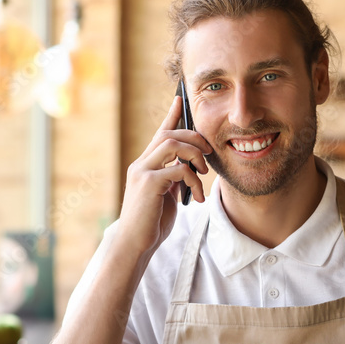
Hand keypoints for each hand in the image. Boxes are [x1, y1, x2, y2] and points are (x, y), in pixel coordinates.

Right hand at [116, 95, 211, 259]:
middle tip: (208, 152)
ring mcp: (143, 172)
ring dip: (194, 155)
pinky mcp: (148, 184)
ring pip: (172, 145)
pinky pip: (178, 169)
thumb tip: (187, 169)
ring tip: (204, 172)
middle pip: (169, 134)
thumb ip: (173, 179)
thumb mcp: (166, 197)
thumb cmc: (151, 223)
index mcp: (145, 165)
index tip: (180, 99)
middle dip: (194, 137)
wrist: (135, 244)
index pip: (159, 134)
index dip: (170, 115)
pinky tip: (198, 196)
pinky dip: (193, 179)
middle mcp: (141, 164)